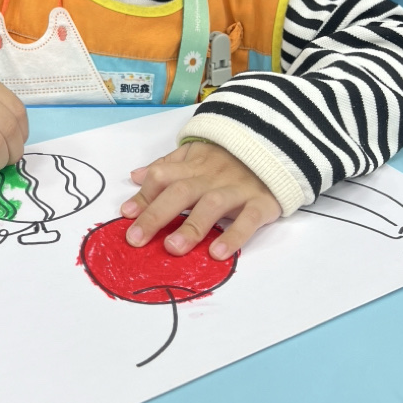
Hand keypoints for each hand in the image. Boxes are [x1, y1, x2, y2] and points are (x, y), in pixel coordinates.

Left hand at [120, 141, 280, 259]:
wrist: (277, 148)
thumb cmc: (229, 158)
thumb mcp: (196, 154)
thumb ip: (166, 166)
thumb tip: (135, 176)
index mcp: (194, 165)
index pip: (163, 176)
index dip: (144, 195)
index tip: (125, 215)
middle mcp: (212, 177)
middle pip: (180, 192)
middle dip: (156, 215)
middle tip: (136, 239)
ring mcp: (237, 189)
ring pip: (212, 205)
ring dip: (191, 227)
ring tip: (172, 248)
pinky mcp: (261, 203)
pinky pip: (248, 220)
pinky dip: (234, 236)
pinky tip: (218, 254)